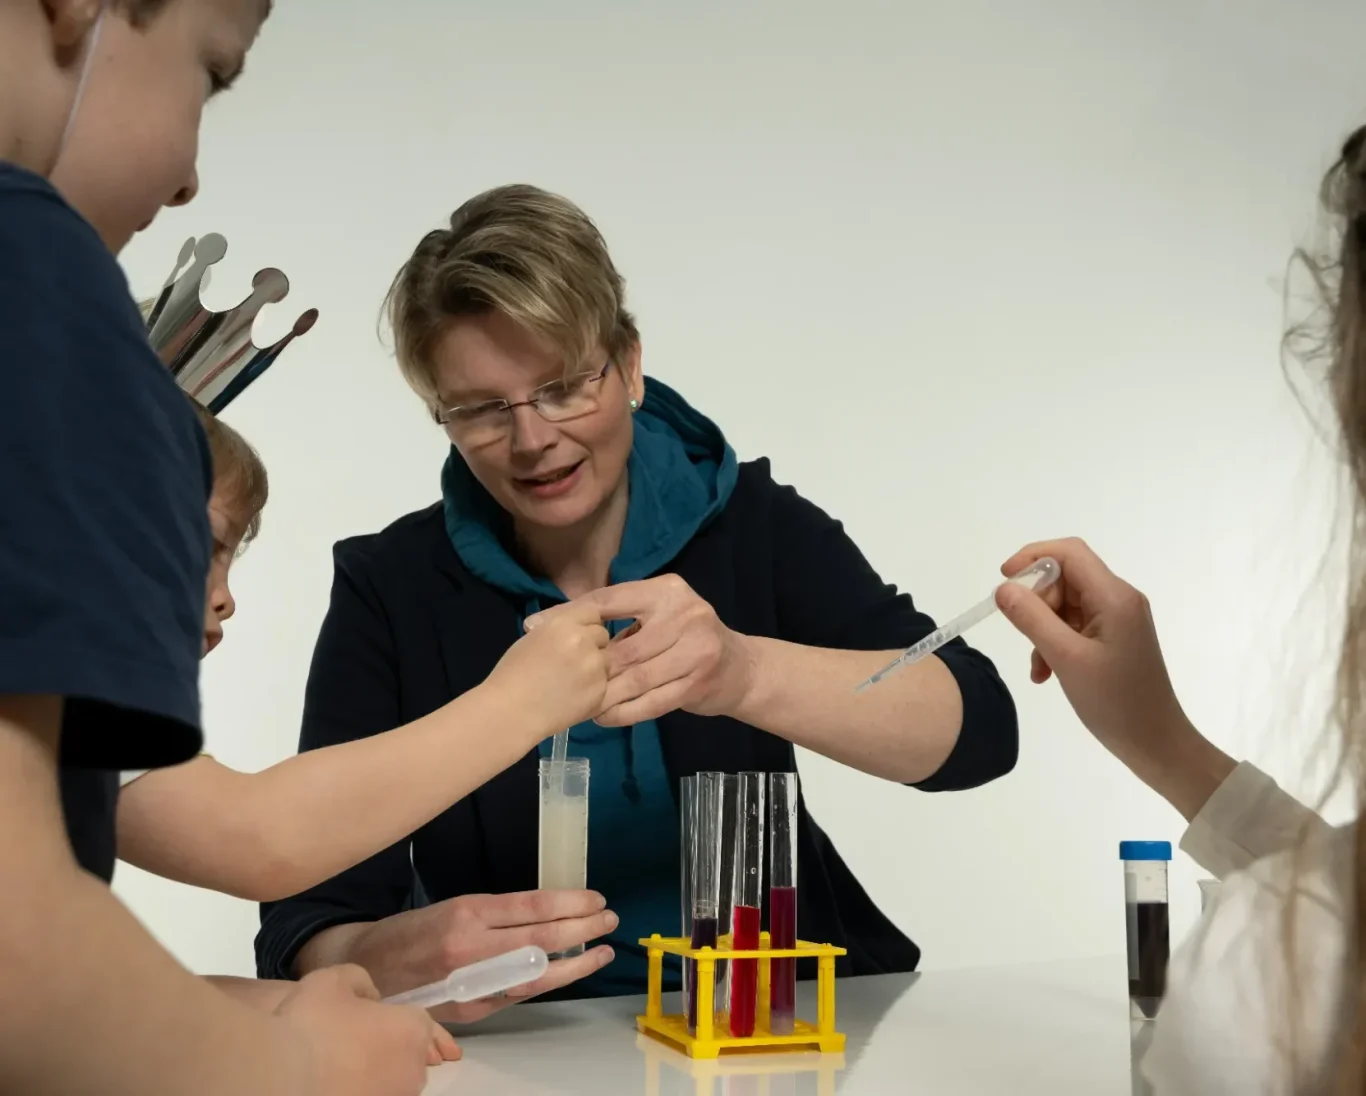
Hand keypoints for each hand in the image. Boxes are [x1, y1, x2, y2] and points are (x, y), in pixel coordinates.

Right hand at [272, 964, 434, 1094]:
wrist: (281, 1075)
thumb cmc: (311, 1023)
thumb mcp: (334, 980)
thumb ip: (361, 982)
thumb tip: (370, 999)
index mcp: (411, 1030)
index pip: (427, 1029)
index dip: (433, 1034)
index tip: (443, 1048)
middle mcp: (411, 1070)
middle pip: (413, 1058)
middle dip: (401, 1052)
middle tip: (376, 1049)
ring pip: (396, 1083)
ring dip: (384, 1075)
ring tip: (356, 1068)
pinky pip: (378, 1095)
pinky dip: (367, 1090)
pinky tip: (344, 1084)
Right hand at [341, 890, 617, 1024]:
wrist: (362, 967)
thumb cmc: (409, 932)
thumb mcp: (450, 908)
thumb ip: (496, 916)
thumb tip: (547, 914)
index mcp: (467, 913)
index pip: (532, 906)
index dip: (570, 903)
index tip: (596, 898)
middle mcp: (471, 946)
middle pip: (542, 940)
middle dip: (582, 928)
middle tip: (610, 919)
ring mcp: (472, 982)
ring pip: (536, 974)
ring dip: (576, 962)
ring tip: (603, 949)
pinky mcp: (470, 1008)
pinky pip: (518, 994)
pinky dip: (548, 982)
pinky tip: (570, 971)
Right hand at [486, 602, 610, 737]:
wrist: (512, 712)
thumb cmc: (512, 674)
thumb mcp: (532, 638)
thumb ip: (558, 630)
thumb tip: (572, 629)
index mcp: (563, 624)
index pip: (592, 613)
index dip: (585, 625)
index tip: (576, 637)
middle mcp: (584, 640)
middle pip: (602, 635)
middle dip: (592, 645)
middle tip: (574, 661)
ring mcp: (595, 666)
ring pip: (606, 659)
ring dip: (595, 666)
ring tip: (572, 681)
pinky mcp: (601, 690)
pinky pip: (605, 682)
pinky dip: (594, 687)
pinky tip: (574, 696)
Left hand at [529, 575, 753, 724]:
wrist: (740, 669)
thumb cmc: (686, 639)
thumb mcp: (660, 615)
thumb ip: (619, 616)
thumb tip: (552, 622)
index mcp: (667, 590)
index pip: (610, 599)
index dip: (571, 614)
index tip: (536, 628)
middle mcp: (685, 613)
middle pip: (622, 646)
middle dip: (589, 667)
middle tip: (558, 680)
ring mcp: (696, 650)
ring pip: (635, 678)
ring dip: (604, 696)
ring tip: (579, 704)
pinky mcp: (698, 683)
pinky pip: (651, 703)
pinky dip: (624, 712)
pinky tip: (604, 717)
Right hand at [995, 538, 1233, 816]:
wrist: (1157, 744)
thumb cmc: (1116, 703)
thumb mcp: (1067, 659)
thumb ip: (1032, 619)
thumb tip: (1004, 588)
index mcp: (1114, 597)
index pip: (1069, 553)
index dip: (1032, 557)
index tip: (1003, 581)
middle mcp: (1119, 600)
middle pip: (1065, 578)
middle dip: (1036, 603)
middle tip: (1023, 636)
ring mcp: (1117, 620)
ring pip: (1065, 605)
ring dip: (1041, 628)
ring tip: (1038, 667)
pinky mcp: (1114, 638)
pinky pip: (1074, 626)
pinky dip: (1054, 642)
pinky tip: (1048, 673)